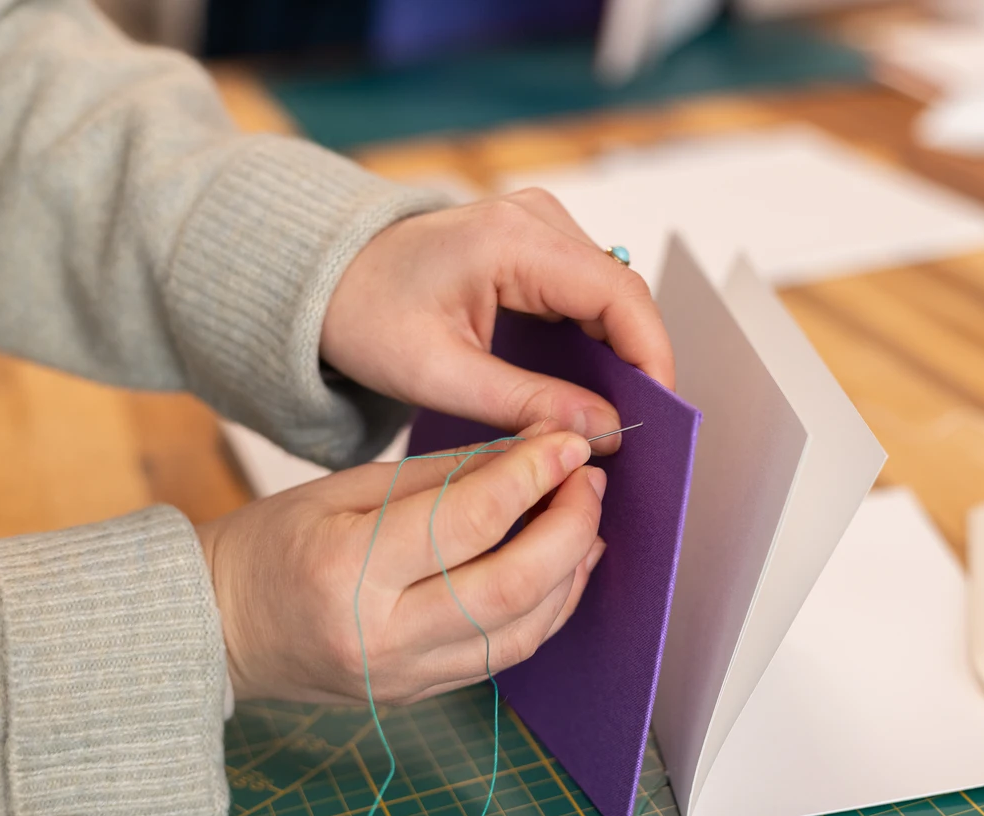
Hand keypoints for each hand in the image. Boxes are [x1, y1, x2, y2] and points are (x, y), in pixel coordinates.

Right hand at [197, 431, 605, 704]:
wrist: (217, 628)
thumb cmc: (271, 545)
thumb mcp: (347, 487)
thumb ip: (445, 474)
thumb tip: (530, 453)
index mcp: (349, 571)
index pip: (469, 521)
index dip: (532, 476)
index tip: (567, 443)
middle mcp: (383, 636)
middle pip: (513, 586)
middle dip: (570, 527)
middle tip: (588, 480)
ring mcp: (405, 676)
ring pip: (523, 631)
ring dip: (572, 571)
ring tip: (585, 519)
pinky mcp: (421, 693)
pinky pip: (505, 653)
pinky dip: (547, 608)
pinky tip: (563, 568)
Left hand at [321, 189, 674, 453]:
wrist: (326, 278)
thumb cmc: (365, 314)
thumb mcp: (439, 374)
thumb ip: (525, 404)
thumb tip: (602, 430)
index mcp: (511, 239)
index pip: (618, 293)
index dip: (650, 355)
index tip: (657, 414)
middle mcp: (536, 218)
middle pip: (623, 292)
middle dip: (638, 361)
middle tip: (636, 427)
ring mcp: (540, 224)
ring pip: (613, 292)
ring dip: (620, 351)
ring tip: (613, 411)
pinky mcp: (537, 241)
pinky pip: (590, 290)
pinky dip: (598, 337)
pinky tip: (588, 382)